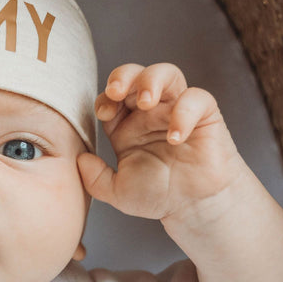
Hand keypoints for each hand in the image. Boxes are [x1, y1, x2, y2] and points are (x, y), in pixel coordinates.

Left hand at [77, 63, 245, 223]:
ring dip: (153, 80)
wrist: (194, 207)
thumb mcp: (118, 192)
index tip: (104, 113)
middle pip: (136, 76)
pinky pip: (196, 98)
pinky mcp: (204, 115)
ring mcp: (177, 110)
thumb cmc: (158, 196)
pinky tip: (175, 137)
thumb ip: (95, 179)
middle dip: (123, 76)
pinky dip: (184, 112)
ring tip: (147, 102)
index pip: (112, 98)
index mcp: (127, 125)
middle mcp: (151, 113)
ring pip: (167, 74)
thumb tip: (78, 159)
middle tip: (117, 92)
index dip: (105, 98)